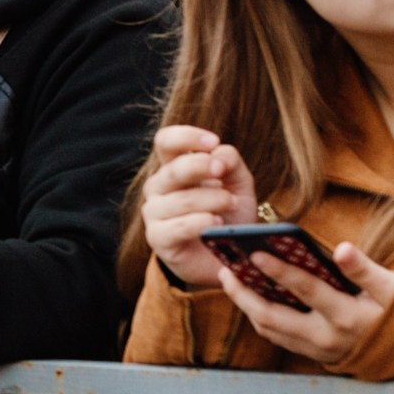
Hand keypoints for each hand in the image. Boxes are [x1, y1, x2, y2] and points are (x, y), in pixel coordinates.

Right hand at [138, 127, 258, 288]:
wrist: (230, 257)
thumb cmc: (230, 216)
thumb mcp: (239, 185)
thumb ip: (231, 163)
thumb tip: (219, 152)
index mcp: (174, 168)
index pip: (166, 141)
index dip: (186, 136)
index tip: (213, 141)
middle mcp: (159, 187)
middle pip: (172, 169)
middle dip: (200, 166)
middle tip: (222, 171)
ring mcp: (154, 213)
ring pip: (179, 199)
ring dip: (211, 199)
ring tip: (231, 204)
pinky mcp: (158, 238)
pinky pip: (175, 226)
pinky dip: (199, 223)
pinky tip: (217, 223)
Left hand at [214, 241, 393, 366]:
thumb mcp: (393, 288)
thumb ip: (364, 269)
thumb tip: (343, 249)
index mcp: (348, 317)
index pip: (307, 291)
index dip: (280, 271)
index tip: (256, 252)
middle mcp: (328, 338)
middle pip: (274, 317)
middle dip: (244, 294)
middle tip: (225, 270)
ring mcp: (319, 351)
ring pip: (271, 330)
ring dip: (247, 306)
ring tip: (231, 279)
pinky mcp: (315, 356)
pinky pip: (278, 337)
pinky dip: (261, 317)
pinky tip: (250, 297)